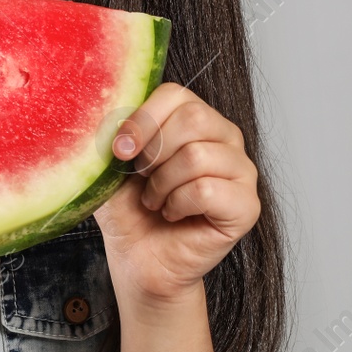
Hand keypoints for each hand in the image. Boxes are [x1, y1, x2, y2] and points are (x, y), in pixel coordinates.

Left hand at [92, 82, 259, 305]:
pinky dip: (177, 204)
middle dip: (154, 152)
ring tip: (155, 200)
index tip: (119, 150)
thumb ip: (113, 127)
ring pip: (197, 155)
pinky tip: (173, 214)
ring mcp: (242, 171)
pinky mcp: (247, 206)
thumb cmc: (129, 207)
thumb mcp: (111, 161)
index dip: (142, 120)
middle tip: (142, 178)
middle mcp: (226, 137)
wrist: (138, 258)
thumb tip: (103, 101)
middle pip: (193, 117)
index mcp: (197, 118)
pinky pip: (207, 189)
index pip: (175, 93)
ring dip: (162, 184)